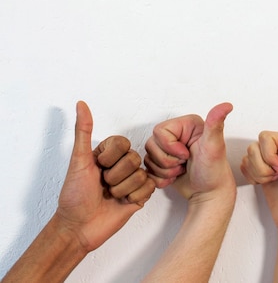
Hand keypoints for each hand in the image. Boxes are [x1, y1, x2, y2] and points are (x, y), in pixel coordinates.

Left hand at [55, 101, 154, 251]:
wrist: (79, 228)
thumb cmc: (74, 196)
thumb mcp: (78, 161)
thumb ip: (82, 130)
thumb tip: (81, 104)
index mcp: (108, 153)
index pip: (122, 142)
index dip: (110, 157)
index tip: (97, 167)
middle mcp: (122, 164)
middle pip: (133, 158)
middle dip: (115, 176)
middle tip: (103, 185)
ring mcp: (132, 179)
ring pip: (140, 173)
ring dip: (122, 189)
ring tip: (110, 196)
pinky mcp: (141, 194)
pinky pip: (148, 187)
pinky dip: (133, 197)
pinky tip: (122, 202)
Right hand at [144, 103, 235, 203]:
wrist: (210, 193)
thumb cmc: (214, 170)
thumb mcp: (214, 146)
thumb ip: (216, 125)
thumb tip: (226, 105)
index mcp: (187, 124)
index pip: (160, 131)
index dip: (170, 147)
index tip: (187, 154)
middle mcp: (176, 134)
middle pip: (151, 144)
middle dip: (167, 161)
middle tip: (184, 164)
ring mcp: (168, 148)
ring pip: (149, 158)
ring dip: (164, 171)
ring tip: (182, 170)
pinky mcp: (162, 161)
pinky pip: (148, 169)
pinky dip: (160, 179)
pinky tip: (175, 177)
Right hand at [240, 130, 277, 227]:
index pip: (266, 137)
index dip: (268, 155)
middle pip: (255, 145)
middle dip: (262, 166)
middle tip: (277, 177)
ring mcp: (269, 158)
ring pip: (249, 155)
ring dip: (258, 173)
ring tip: (273, 181)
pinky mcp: (260, 168)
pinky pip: (245, 164)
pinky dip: (252, 176)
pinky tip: (265, 183)